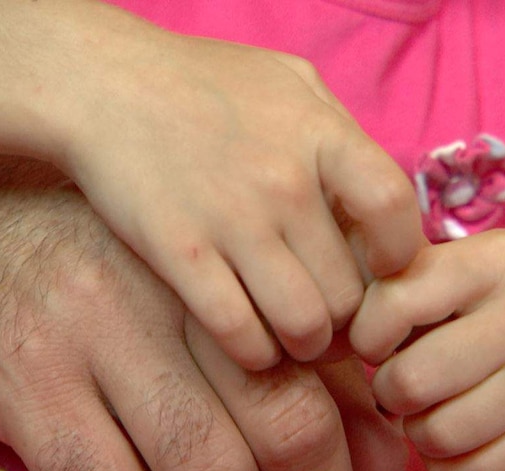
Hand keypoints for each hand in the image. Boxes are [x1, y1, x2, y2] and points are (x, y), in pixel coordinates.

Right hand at [0, 0, 423, 370]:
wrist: (105, 87)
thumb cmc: (204, 85)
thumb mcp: (288, 82)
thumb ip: (341, 133)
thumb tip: (380, 199)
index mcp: (320, 134)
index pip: (394, 211)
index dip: (399, 256)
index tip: (381, 269)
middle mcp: (284, 183)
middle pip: (350, 289)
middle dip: (349, 319)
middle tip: (333, 321)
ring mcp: (232, 222)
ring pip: (305, 325)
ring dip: (306, 344)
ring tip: (295, 336)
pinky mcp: (182, 256)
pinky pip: (242, 335)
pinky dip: (256, 354)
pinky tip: (250, 344)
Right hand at [0, 149, 406, 470]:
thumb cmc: (96, 261)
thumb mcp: (194, 287)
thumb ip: (284, 358)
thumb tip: (373, 448)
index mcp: (228, 264)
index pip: (328, 368)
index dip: (356, 449)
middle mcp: (175, 294)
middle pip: (285, 419)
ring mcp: (100, 333)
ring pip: (207, 466)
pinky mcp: (28, 379)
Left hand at [350, 230, 504, 470]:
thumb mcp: (468, 260)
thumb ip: (405, 285)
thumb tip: (336, 337)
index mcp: (491, 260)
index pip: (393, 304)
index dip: (365, 334)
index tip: (376, 342)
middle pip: (411, 381)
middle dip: (388, 390)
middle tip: (398, 383)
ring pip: (442, 433)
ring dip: (416, 431)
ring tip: (425, 412)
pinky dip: (448, 466)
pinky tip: (449, 443)